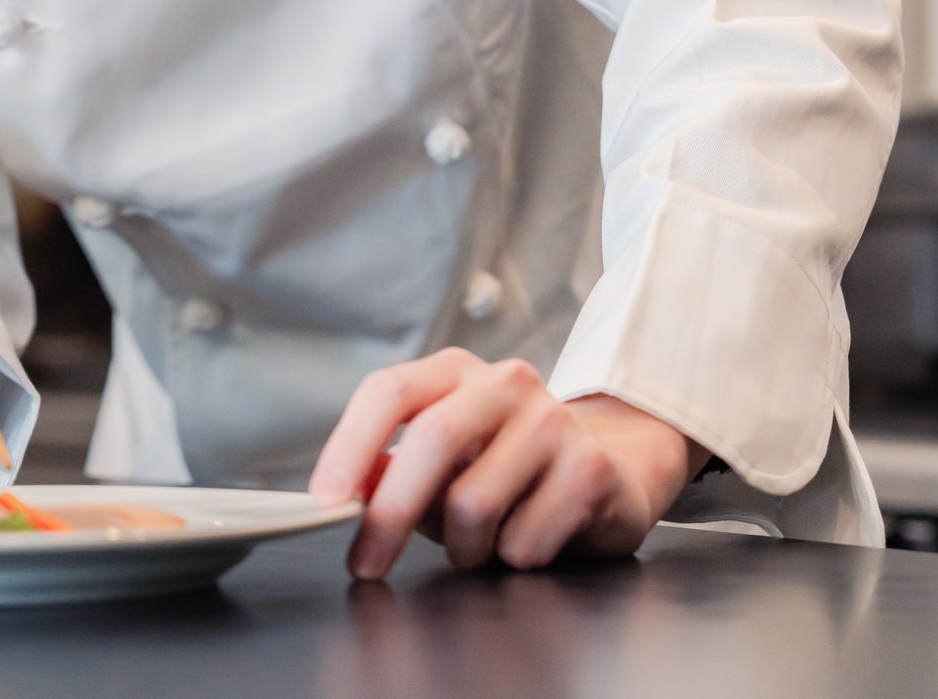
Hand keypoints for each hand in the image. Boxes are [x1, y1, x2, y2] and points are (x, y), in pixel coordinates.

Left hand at [308, 347, 706, 579]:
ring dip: (464, 547)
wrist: (611, 470)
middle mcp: (508, 384)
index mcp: (458, 373)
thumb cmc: (511, 471)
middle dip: (389, 515)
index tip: (326, 499)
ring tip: (482, 541)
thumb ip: (394, 472)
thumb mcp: (445, 465)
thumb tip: (353, 490)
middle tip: (366, 564)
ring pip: (472, 505)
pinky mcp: (590, 468)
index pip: (390, 390)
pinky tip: (531, 538)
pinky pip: (521, 542)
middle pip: (432, 441)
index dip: (350, 445)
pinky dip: (512, 560)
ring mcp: (554, 422)